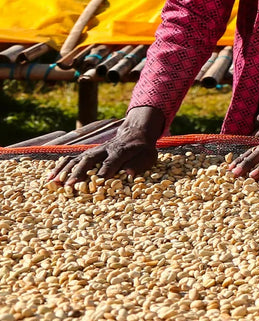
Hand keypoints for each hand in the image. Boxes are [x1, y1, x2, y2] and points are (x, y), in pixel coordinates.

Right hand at [48, 107, 164, 187]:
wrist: (134, 134)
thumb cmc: (141, 149)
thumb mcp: (147, 156)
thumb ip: (138, 164)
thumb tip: (128, 174)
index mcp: (120, 151)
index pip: (111, 162)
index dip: (104, 172)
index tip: (97, 183)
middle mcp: (104, 150)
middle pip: (89, 160)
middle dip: (78, 173)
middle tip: (69, 186)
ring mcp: (93, 151)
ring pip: (76, 159)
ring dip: (65, 171)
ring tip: (54, 183)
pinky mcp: (86, 154)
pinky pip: (70, 160)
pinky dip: (59, 168)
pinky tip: (50, 178)